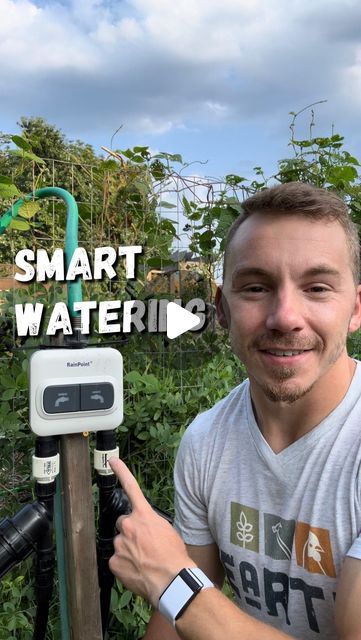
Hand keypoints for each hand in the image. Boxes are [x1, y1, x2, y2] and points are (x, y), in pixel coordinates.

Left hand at [108, 458, 195, 607]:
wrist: (171, 580)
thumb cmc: (174, 556)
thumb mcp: (167, 530)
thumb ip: (151, 523)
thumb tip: (145, 529)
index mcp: (143, 515)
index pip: (131, 487)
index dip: (121, 471)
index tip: (113, 460)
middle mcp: (128, 525)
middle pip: (123, 523)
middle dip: (130, 531)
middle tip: (144, 544)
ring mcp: (119, 544)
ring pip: (121, 543)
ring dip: (128, 549)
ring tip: (145, 560)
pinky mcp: (114, 561)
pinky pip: (117, 560)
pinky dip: (125, 565)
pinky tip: (138, 570)